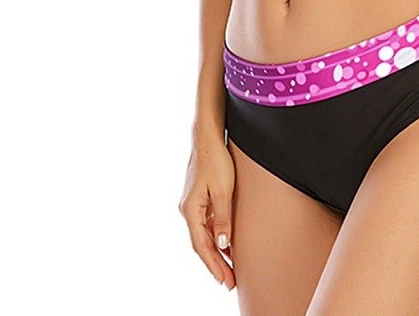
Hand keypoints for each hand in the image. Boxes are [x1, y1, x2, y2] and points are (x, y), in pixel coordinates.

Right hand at [178, 137, 236, 290]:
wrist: (208, 137)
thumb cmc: (216, 160)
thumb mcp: (223, 190)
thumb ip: (222, 219)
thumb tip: (222, 245)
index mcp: (190, 210)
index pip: (201, 246)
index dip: (213, 265)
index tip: (224, 280)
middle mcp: (188, 210)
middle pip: (201, 244)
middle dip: (216, 264)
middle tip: (229, 282)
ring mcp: (192, 204)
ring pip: (204, 235)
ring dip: (216, 252)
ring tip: (231, 268)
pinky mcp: (199, 198)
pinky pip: (207, 224)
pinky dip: (216, 236)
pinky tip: (227, 244)